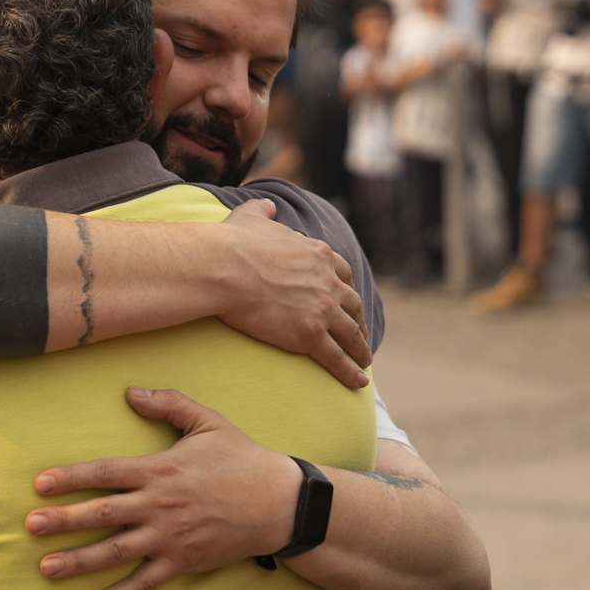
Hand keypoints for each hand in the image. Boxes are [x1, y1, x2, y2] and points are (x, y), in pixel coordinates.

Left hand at [27, 387, 301, 589]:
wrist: (279, 503)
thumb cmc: (241, 459)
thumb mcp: (207, 421)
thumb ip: (168, 405)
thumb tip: (130, 392)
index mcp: (160, 469)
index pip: (105, 473)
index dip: (71, 478)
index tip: (40, 484)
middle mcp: (159, 505)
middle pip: (102, 514)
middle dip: (63, 520)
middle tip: (30, 526)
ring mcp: (170, 537)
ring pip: (116, 551)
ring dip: (79, 560)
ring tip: (47, 568)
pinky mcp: (184, 562)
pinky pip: (147, 582)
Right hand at [213, 200, 369, 387]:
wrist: (225, 267)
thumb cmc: (233, 243)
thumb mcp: (252, 216)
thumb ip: (264, 210)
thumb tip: (269, 206)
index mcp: (317, 254)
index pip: (342, 273)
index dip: (346, 288)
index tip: (347, 298)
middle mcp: (327, 281)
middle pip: (352, 304)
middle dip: (359, 318)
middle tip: (361, 331)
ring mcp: (322, 309)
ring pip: (351, 333)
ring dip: (361, 348)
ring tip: (365, 360)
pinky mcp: (310, 335)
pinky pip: (336, 357)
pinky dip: (350, 372)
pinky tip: (358, 382)